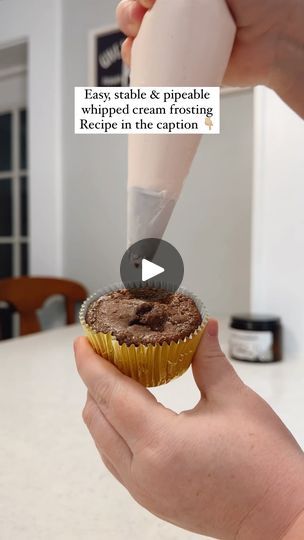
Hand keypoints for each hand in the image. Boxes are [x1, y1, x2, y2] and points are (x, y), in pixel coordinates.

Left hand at [74, 320, 303, 539]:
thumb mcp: (236, 400)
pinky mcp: (152, 499)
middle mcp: (143, 471)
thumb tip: (204, 328)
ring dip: (101, 406)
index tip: (82, 342)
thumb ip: (209, 360)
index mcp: (161, 443)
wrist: (282, 516)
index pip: (110, 394)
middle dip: (93, 381)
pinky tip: (129, 411)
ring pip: (101, 441)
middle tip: (102, 352)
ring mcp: (145, 490)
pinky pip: (114, 460)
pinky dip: (112, 430)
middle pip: (96, 417)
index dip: (91, 364)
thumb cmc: (266, 464)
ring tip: (115, 377)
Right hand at [116, 0, 303, 116]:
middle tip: (139, 18)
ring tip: (137, 40)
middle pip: (140, 11)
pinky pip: (155, 69)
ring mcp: (181, 41)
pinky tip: (137, 60)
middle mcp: (182, 13)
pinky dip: (140, 66)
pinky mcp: (184, 67)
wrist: (277, 41)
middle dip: (131, 13)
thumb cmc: (260, 3)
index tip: (147, 0)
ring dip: (130, 38)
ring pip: (142, 39)